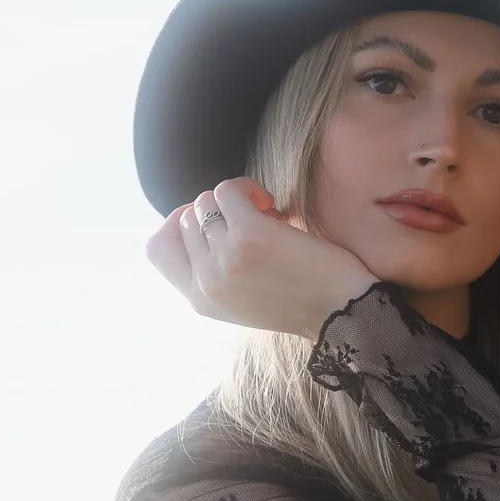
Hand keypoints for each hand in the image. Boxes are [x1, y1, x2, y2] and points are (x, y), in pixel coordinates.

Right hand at [146, 177, 377, 338]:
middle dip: (218, 211)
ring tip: (268, 214)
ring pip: (207, 201)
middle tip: (254, 219)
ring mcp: (223, 257)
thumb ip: (213, 271)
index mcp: (199, 300)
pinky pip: (228, 190)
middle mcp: (204, 282)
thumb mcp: (242, 299)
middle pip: (186, 218)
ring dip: (237, 198)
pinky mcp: (248, 234)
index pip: (157, 249)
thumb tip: (195, 217)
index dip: (178, 225)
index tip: (212, 220)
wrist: (342, 312)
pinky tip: (274, 206)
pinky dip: (249, 188)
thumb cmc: (301, 299)